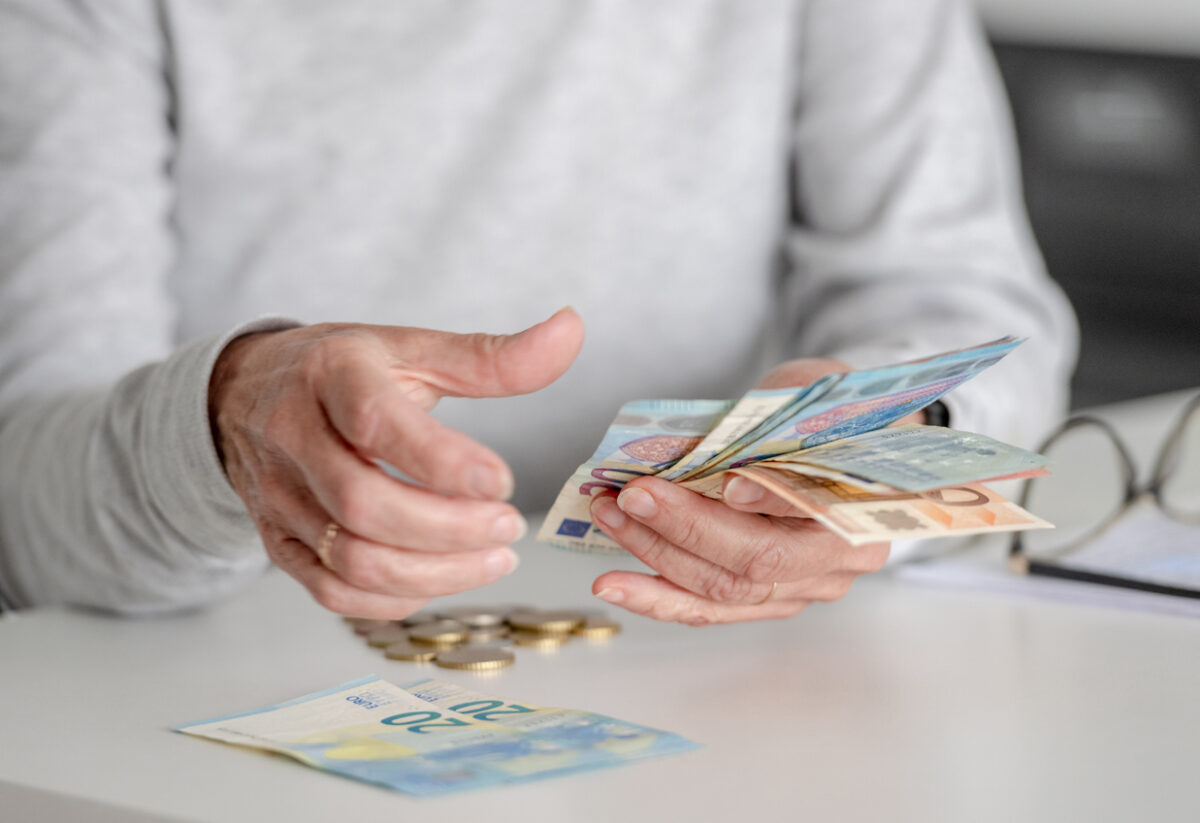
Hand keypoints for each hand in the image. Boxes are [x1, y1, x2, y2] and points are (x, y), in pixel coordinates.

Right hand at [209, 308, 583, 617]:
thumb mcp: (410, 348)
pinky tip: (443, 577)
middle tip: (511, 527)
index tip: (506, 483)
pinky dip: (396, 598)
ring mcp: (280, 498)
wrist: (242, 393)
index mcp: (331, 377)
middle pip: (363, 506)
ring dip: (435, 573)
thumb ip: (492, 356)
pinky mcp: (278, 542)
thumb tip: (572, 330)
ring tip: (496, 558)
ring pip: (351, 560)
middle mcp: (295, 438)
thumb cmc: (342, 371)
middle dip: (449, 530)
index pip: (377, 425)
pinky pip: (332, 591)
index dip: (443, 463)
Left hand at [588, 357, 890, 624]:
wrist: (846, 441)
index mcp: (864, 502)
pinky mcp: (769, 600)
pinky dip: (659, 596)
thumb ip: (774, 419)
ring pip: (727, 591)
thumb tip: (709, 446)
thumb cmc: (826, 414)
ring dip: (657, 558)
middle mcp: (840, 559)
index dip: (768, 501)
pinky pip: (711, 608)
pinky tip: (617, 585)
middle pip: (758, 560)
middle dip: (684, 529)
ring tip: (607, 522)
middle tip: (628, 497)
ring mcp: (805, 587)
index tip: (724, 483)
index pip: (813, 510)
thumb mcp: (809, 394)